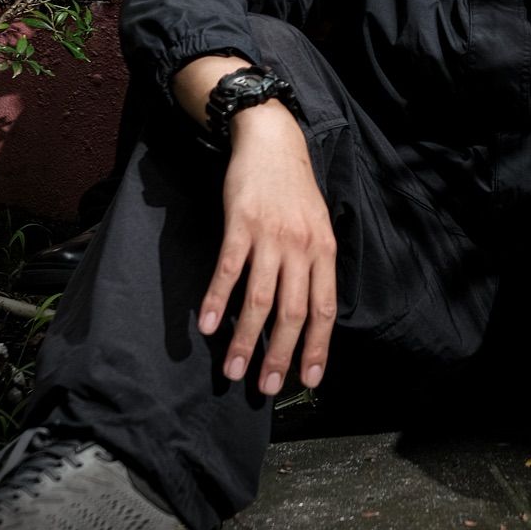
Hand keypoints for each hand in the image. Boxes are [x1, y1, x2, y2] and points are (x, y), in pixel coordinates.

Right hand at [198, 103, 337, 395]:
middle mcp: (300, 246)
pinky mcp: (241, 223)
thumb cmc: (295, 190)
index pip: (324, 309)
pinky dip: (216, 300)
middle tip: (266, 388)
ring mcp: (270, 236)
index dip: (317, 347)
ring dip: (245, 339)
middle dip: (279, 354)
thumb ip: (314, 266)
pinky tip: (206, 325)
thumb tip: (309, 315)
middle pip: (292, 311)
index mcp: (323, 250)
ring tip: (233, 370)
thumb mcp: (317, 226)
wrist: (272, 141)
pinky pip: (228, 270)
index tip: (309, 380)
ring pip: (259, 298)